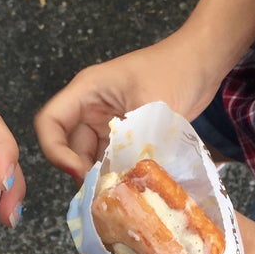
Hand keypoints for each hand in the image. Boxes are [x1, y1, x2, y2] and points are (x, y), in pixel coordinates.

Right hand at [35, 30, 224, 184]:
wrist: (203, 62)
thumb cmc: (176, 69)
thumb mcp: (150, 106)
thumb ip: (130, 143)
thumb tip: (117, 181)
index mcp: (86, 91)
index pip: (50, 123)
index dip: (56, 152)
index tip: (79, 173)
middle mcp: (89, 107)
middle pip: (69, 145)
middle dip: (81, 170)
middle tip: (103, 191)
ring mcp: (105, 121)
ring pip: (89, 156)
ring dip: (100, 174)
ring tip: (118, 191)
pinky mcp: (122, 133)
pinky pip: (109, 157)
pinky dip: (115, 171)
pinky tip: (128, 184)